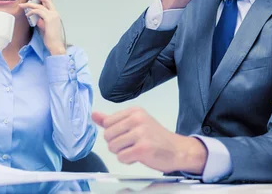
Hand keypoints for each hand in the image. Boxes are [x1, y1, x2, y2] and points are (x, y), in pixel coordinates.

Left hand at [19, 0, 65, 54]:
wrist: (55, 45)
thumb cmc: (50, 38)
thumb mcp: (44, 27)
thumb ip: (41, 21)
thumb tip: (35, 18)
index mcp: (55, 14)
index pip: (48, 3)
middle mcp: (55, 13)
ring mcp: (53, 15)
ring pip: (40, 5)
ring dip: (30, 4)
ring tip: (22, 6)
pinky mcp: (49, 19)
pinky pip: (38, 11)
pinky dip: (32, 11)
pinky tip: (27, 14)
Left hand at [92, 108, 206, 173]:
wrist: (177, 150)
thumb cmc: (155, 137)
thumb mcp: (135, 123)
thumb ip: (112, 120)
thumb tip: (94, 115)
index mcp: (135, 111)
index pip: (107, 123)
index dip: (114, 133)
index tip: (128, 134)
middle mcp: (138, 119)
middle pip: (108, 136)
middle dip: (116, 144)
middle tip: (132, 144)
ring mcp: (141, 133)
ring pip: (113, 147)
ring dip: (122, 153)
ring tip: (136, 149)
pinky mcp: (143, 148)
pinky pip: (121, 157)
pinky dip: (128, 160)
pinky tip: (139, 156)